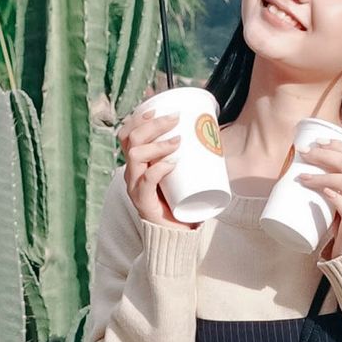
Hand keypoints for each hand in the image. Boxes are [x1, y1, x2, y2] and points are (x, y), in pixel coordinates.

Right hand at [118, 104, 187, 227]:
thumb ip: (191, 155)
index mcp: (137, 163)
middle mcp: (132, 173)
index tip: (157, 107)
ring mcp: (135, 188)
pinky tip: (172, 162)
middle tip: (175, 118)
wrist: (177, 235)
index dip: (138, 118)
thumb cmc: (181, 200)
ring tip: (178, 140)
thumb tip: (214, 130)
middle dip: (152, 124)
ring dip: (157, 144)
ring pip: (135, 156)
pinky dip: (159, 169)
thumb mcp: (182, 172)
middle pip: (131, 139)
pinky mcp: (143, 203)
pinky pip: (146, 181)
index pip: (127, 135)